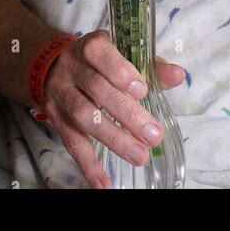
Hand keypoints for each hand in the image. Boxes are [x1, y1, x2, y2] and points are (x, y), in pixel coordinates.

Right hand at [42, 29, 184, 189]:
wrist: (52, 67)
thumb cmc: (98, 62)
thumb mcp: (121, 54)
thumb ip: (150, 65)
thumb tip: (177, 75)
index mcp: (90, 46)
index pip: (99, 53)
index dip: (119, 71)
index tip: (142, 90)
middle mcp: (71, 68)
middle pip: (96, 89)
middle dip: (127, 113)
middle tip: (153, 134)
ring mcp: (61, 94)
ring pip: (83, 115)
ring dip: (113, 138)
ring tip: (139, 155)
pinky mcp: (56, 119)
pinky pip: (71, 143)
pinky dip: (88, 166)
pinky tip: (104, 184)